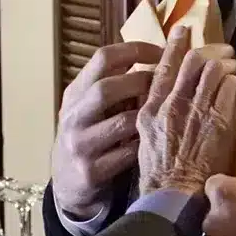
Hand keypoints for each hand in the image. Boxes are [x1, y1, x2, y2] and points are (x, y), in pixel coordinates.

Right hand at [50, 39, 167, 217]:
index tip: (163, 52)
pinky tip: (156, 143)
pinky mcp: (89, 171)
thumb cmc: (90, 137)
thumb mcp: (91, 108)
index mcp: (75, 93)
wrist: (68, 185)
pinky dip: (145, 146)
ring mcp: (79, 144)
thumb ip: (114, 85)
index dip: (136, 50)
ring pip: (120, 123)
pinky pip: (126, 154)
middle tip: (167, 85)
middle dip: (142, 83)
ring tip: (165, 114)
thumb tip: (156, 56)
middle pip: (106, 88)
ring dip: (147, 117)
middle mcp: (73, 116)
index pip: (103, 58)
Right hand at [136, 25, 235, 197]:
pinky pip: (233, 88)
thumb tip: (166, 98)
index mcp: (150, 108)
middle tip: (225, 52)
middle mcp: (171, 103)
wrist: (173, 195)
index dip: (175, 45)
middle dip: (212, 51)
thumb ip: (155, 115)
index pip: (162, 66)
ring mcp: (195, 110)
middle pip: (193, 61)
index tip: (183, 31)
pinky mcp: (219, 120)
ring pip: (216, 70)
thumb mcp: (146, 139)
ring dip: (231, 67)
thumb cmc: (159, 174)